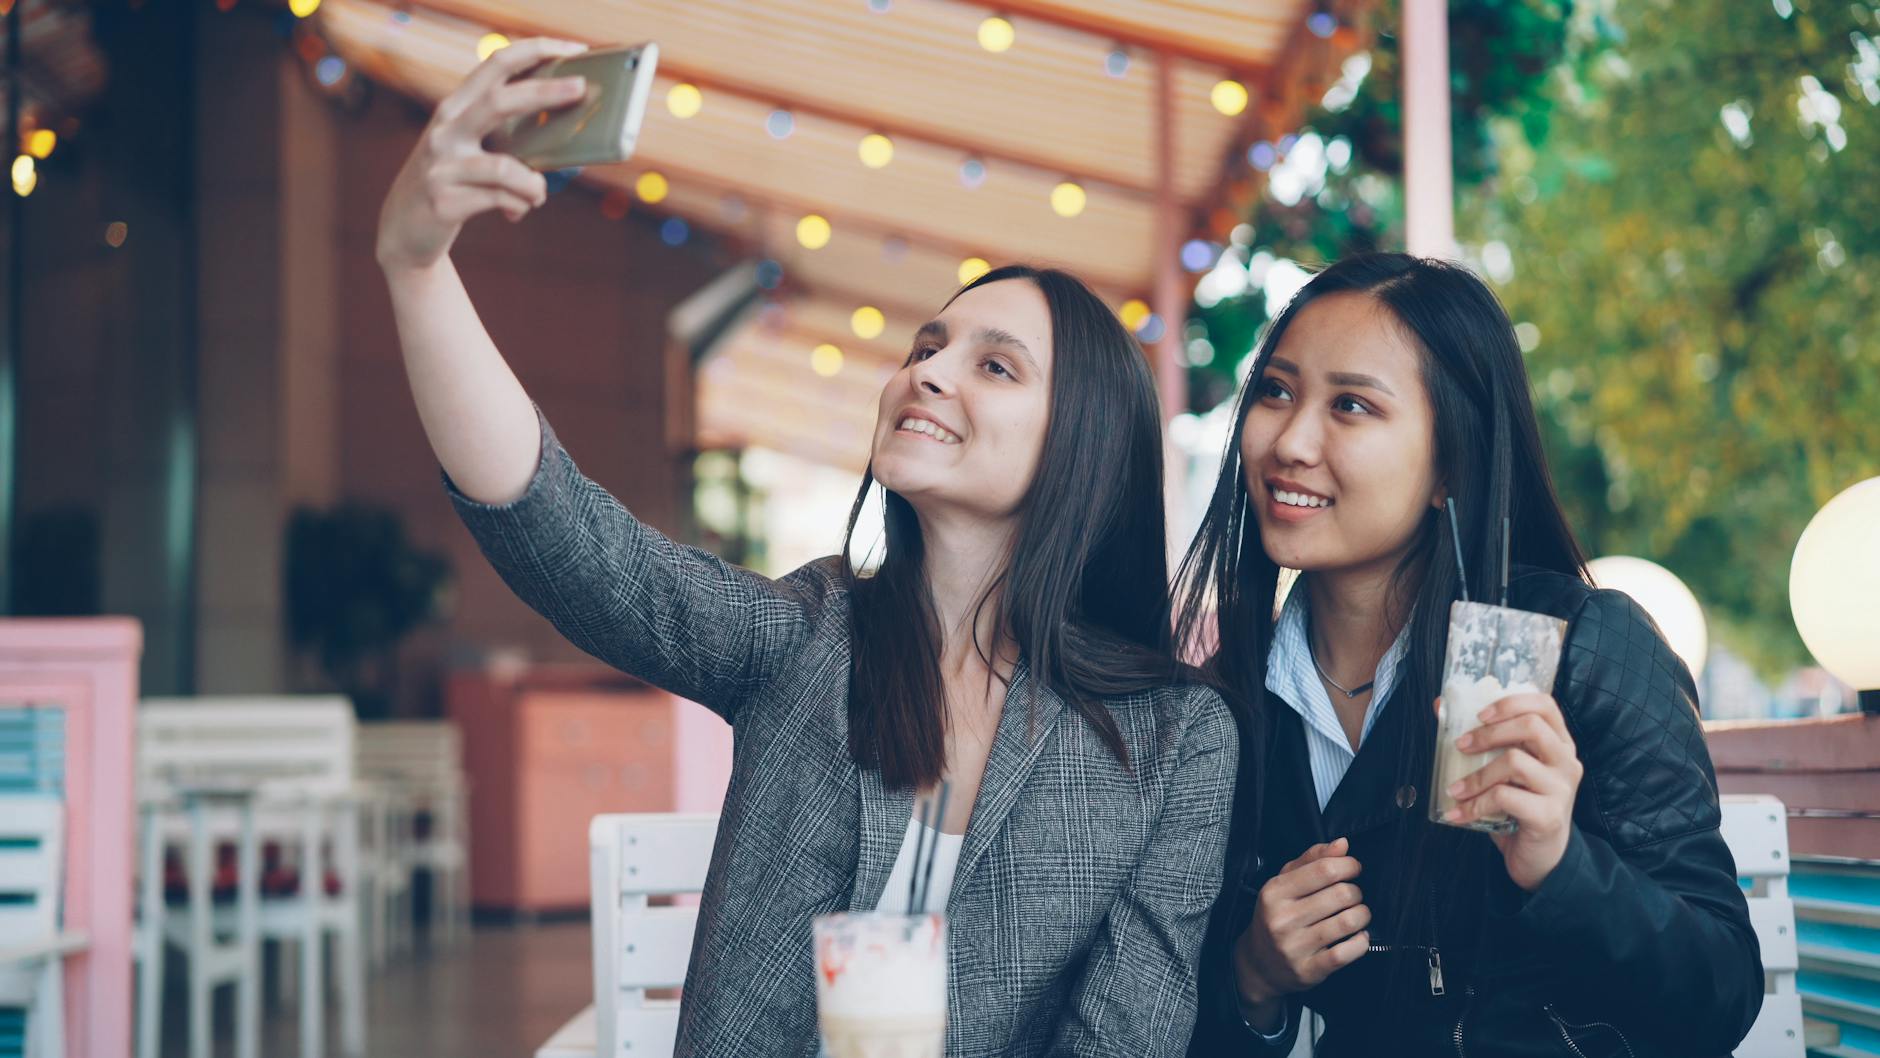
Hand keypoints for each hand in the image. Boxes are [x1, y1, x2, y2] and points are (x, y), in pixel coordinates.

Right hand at [376, 38, 588, 271]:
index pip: (495, 63)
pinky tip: (516, 212)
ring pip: (507, 168)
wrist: (405, 229)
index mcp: (456, 107)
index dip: (535, 50)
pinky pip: (501, 200)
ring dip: (535, 185)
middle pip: (499, 101)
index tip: (573, 47)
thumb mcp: (470, 148)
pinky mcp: (445, 201)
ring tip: (538, 194)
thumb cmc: (455, 183)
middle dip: (544, 93)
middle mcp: (445, 129)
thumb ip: (506, 136)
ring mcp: (442, 166)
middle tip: (579, 87)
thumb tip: (568, 141)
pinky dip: (520, 205)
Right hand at [1232, 838, 1369, 1018]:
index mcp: (1275, 891)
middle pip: (1342, 894)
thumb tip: (1342, 844)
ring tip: (1357, 914)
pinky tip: (1356, 937)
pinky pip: (1348, 952)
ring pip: (1349, 922)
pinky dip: (1360, 942)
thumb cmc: (1277, 917)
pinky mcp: (1309, 969)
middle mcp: (1283, 918)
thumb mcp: (1284, 883)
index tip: (1353, 868)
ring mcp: (1295, 946)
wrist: (1258, 964)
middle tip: (1353, 895)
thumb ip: (1312, 860)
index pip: (1324, 869)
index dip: (1349, 865)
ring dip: (1362, 915)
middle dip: (1357, 892)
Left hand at [1444, 692, 1583, 890]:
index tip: (1479, 714)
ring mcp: (1561, 789)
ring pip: (1515, 762)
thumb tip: (1441, 708)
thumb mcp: (1504, 771)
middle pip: (1531, 726)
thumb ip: (1482, 741)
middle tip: (1460, 746)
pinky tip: (1458, 813)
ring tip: (1454, 789)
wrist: (1540, 859)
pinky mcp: (1549, 815)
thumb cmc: (1519, 807)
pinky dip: (1475, 805)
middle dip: (1489, 733)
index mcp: (1559, 744)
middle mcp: (1566, 762)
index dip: (1511, 703)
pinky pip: (1505, 797)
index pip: (1545, 705)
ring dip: (1476, 775)